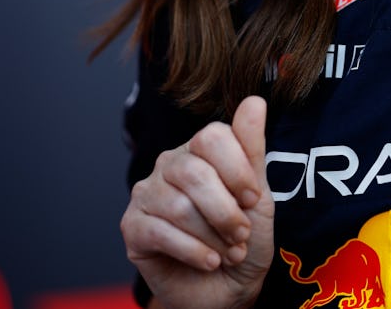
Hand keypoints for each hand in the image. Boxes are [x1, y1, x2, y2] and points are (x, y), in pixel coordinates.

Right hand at [121, 96, 273, 308]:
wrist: (227, 288)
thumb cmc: (243, 236)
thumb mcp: (258, 194)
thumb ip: (252, 147)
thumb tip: (255, 100)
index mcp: (201, 148)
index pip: (213, 136)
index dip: (238, 170)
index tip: (254, 200)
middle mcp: (170, 163)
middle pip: (195, 173)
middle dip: (226, 211)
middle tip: (242, 234)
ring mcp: (147, 192)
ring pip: (179, 206)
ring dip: (212, 236)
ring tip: (228, 253)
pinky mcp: (132, 226)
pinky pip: (159, 232)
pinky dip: (192, 251)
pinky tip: (208, 261)